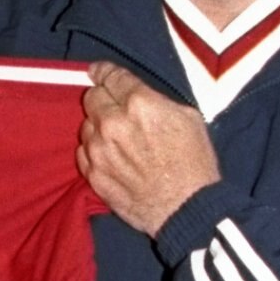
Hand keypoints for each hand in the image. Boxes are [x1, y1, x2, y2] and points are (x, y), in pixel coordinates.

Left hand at [79, 63, 220, 234]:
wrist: (187, 209)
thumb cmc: (195, 163)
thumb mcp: (189, 118)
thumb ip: (158, 101)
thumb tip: (141, 97)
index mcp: (139, 104)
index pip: (111, 77)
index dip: (103, 71)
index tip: (97, 71)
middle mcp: (112, 123)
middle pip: (92, 98)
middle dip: (102, 99)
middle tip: (113, 107)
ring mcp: (99, 151)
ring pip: (86, 126)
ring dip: (98, 128)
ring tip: (118, 140)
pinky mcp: (94, 175)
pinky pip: (84, 153)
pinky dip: (94, 151)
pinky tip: (112, 158)